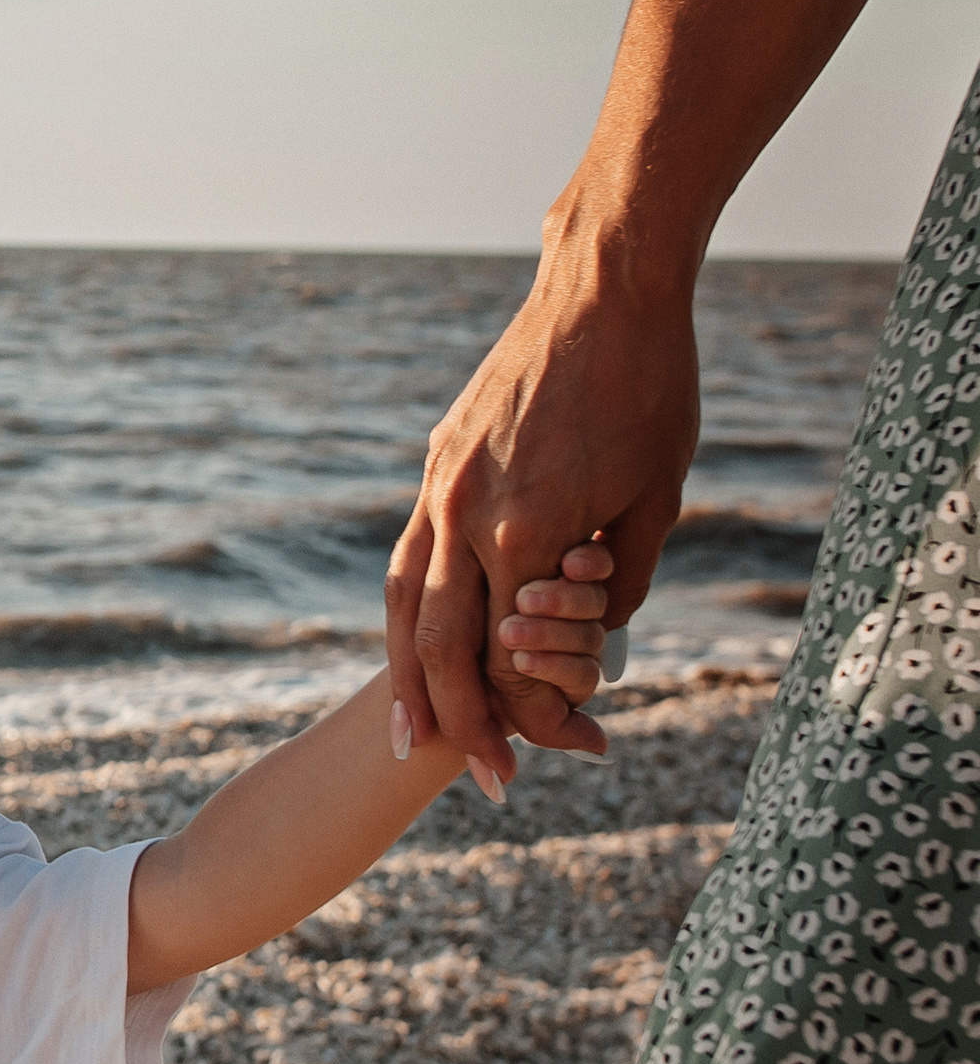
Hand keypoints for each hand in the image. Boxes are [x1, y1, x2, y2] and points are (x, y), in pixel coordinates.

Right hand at [386, 241, 694, 777]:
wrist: (604, 286)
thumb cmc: (650, 387)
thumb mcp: (658, 497)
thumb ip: (619, 581)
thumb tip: (591, 635)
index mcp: (527, 532)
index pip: (511, 655)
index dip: (530, 716)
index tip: (547, 757)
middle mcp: (467, 516)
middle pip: (441, 647)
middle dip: (455, 723)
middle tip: (476, 777)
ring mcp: (441, 487)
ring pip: (406, 604)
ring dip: (406, 678)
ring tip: (409, 732)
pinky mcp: (437, 462)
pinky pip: (411, 556)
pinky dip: (410, 612)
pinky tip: (417, 642)